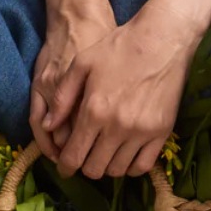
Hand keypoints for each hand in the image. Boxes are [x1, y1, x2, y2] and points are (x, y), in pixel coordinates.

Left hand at [42, 0, 205, 178]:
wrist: (163, 39)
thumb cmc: (118, 48)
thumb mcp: (82, 63)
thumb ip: (62, 96)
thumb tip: (48, 126)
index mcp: (94, 111)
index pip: (73, 156)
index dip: (66, 167)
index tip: (65, 169)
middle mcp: (117, 127)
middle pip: (94, 169)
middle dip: (85, 168)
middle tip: (85, 158)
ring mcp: (141, 132)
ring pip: (117, 171)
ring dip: (107, 167)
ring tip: (104, 155)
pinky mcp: (161, 133)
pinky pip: (143, 166)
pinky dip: (131, 167)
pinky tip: (125, 156)